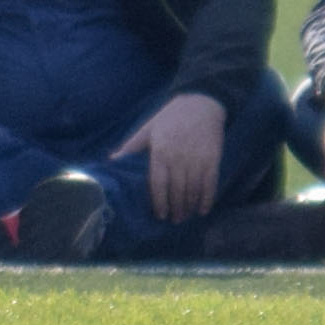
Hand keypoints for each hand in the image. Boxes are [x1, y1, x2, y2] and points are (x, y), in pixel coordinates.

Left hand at [116, 90, 230, 221]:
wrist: (202, 103)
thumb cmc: (172, 117)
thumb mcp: (148, 128)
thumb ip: (131, 146)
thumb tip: (111, 161)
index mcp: (160, 152)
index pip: (158, 184)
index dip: (159, 202)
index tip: (160, 215)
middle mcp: (179, 159)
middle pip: (177, 191)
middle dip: (176, 209)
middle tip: (174, 220)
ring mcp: (197, 160)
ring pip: (193, 190)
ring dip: (189, 206)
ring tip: (186, 216)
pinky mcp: (212, 159)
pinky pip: (210, 184)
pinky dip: (207, 199)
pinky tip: (203, 210)